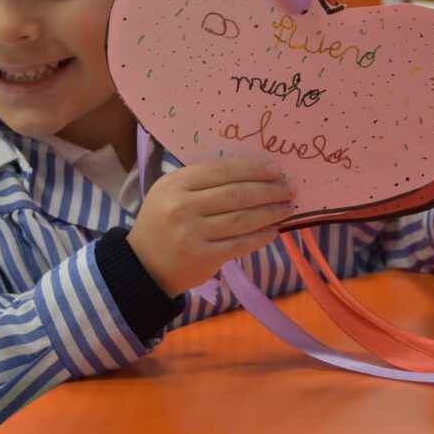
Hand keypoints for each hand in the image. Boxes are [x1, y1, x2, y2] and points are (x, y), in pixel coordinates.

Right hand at [127, 159, 293, 296]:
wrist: (144, 264)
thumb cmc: (162, 221)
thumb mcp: (170, 192)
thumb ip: (201, 182)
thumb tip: (250, 174)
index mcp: (175, 184)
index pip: (221, 170)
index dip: (252, 169)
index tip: (275, 169)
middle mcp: (183, 207)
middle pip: (236, 194)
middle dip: (268, 190)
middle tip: (289, 188)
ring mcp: (193, 234)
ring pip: (242, 219)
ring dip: (270, 212)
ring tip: (287, 207)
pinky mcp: (204, 258)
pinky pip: (240, 244)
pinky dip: (261, 236)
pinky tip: (274, 230)